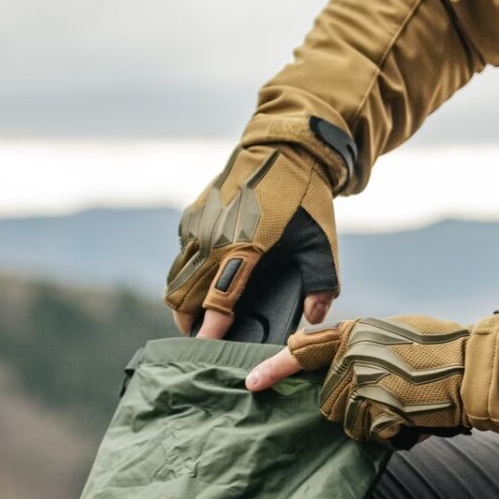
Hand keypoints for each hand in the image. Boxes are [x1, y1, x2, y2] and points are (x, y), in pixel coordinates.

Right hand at [165, 141, 341, 337]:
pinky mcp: (192, 216)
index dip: (209, 330)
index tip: (205, 349)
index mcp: (243, 246)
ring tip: (202, 317)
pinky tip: (209, 280)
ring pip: (175, 277)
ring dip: (184, 300)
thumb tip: (313, 319)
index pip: (217, 300)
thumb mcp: (322, 244)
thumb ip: (321, 286)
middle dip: (189, 322)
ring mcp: (197, 225)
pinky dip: (188, 274)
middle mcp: (212, 237)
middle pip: (183, 295)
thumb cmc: (307, 199)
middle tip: (204, 340)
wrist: (285, 149)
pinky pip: (182, 255)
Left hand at [250, 314, 476, 444]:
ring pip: (347, 422)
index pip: (302, 350)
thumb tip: (341, 366)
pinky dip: (390, 434)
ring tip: (404, 404)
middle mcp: (353, 356)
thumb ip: (364, 347)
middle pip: (327, 399)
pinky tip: (412, 417)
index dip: (273, 369)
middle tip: (391, 395)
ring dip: (372, 422)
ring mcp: (364, 385)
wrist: (473, 368)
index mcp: (355, 333)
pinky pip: (370, 435)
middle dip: (353, 406)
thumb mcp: (395, 333)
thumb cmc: (443, 349)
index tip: (251, 383)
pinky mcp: (379, 411)